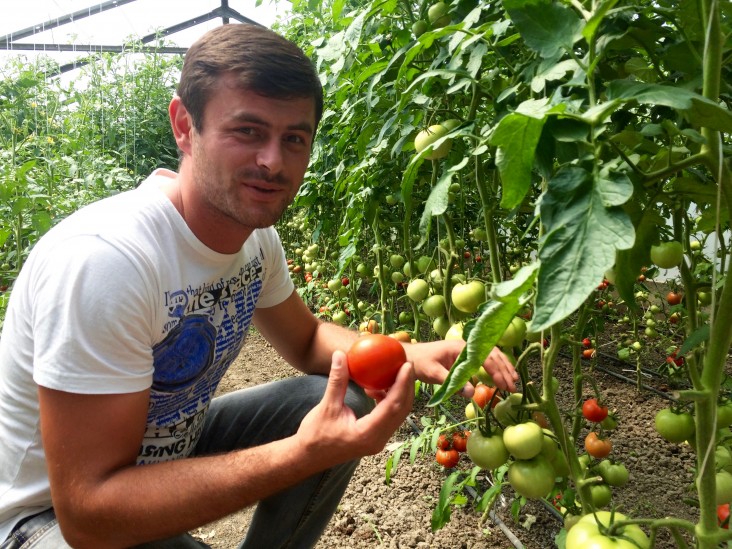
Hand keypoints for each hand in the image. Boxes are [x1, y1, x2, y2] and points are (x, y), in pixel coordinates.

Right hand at [296, 351, 414, 463]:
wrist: (308, 457)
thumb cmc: (315, 434)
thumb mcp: (327, 406)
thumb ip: (337, 381)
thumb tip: (340, 355)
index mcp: (368, 433)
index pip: (393, 406)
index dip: (402, 384)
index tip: (406, 365)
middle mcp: (378, 439)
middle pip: (401, 410)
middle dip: (406, 386)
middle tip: (406, 364)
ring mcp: (378, 440)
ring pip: (397, 414)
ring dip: (398, 393)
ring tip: (393, 373)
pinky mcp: (374, 438)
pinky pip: (388, 417)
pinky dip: (388, 401)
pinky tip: (375, 389)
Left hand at [404, 340, 517, 393]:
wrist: (410, 356)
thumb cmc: (420, 363)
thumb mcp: (433, 373)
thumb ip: (452, 382)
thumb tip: (472, 393)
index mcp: (461, 347)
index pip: (485, 357)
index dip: (496, 371)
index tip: (503, 384)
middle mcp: (467, 346)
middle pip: (492, 355)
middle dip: (504, 370)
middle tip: (512, 386)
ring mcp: (467, 350)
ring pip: (491, 355)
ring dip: (503, 367)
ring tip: (512, 381)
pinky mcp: (465, 356)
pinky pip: (485, 359)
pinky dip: (495, 367)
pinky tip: (501, 377)